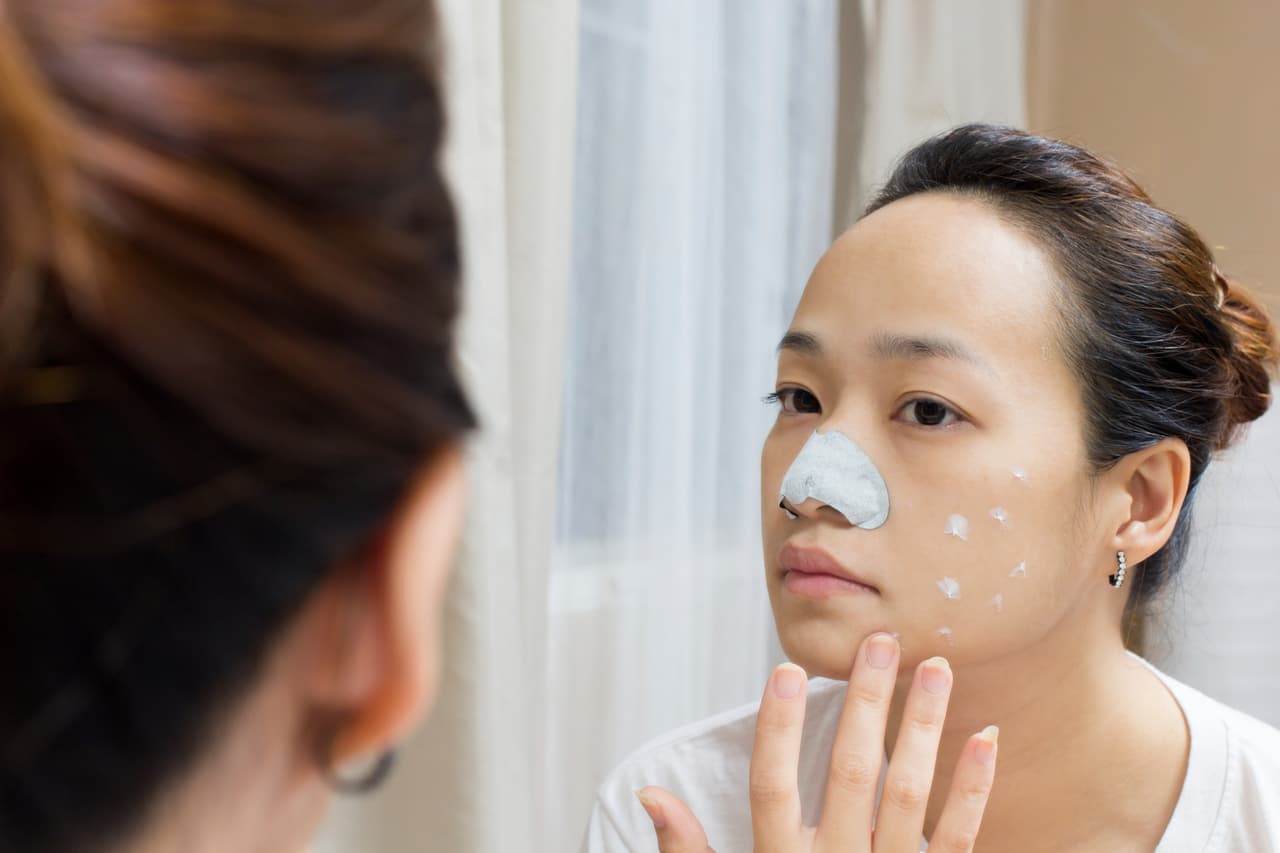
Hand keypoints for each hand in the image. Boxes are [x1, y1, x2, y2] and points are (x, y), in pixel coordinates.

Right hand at [636, 633, 997, 851]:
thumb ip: (690, 851)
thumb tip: (650, 794)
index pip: (773, 787)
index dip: (777, 730)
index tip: (785, 671)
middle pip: (851, 773)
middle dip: (867, 703)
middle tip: (881, 642)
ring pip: (908, 793)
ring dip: (923, 728)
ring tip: (936, 668)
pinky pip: (957, 839)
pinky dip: (972, 788)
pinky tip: (986, 737)